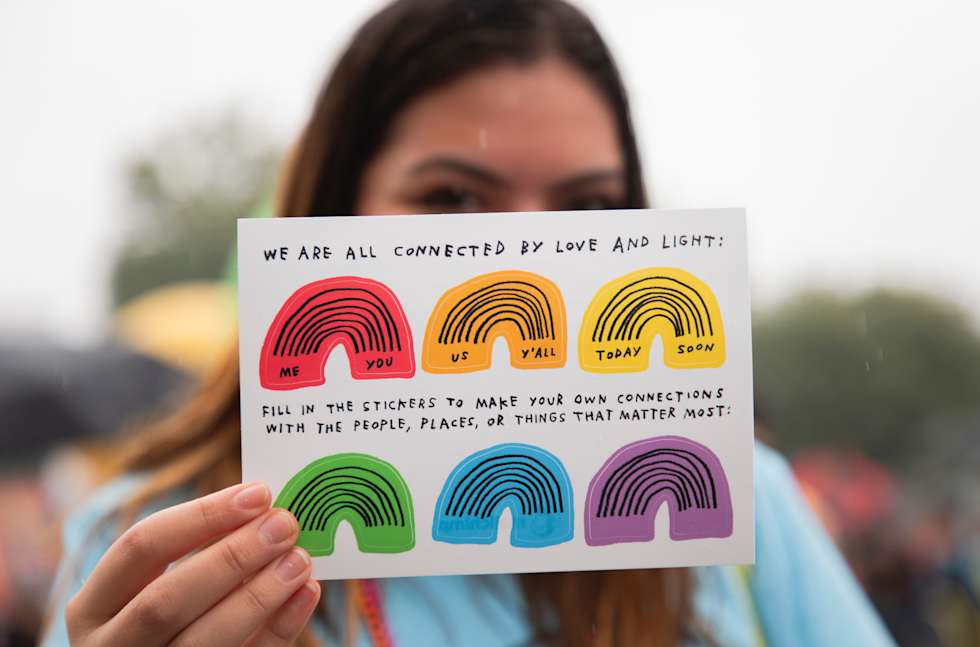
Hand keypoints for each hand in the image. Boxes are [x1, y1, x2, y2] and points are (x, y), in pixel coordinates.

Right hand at [65, 483, 320, 646]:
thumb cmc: (166, 622)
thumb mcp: (153, 589)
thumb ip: (197, 555)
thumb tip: (266, 513)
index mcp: (92, 607)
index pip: (140, 546)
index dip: (202, 515)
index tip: (259, 493)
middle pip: (167, 599)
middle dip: (232, 557)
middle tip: (284, 525)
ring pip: (203, 640)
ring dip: (258, 595)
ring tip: (299, 560)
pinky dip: (278, 629)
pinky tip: (304, 594)